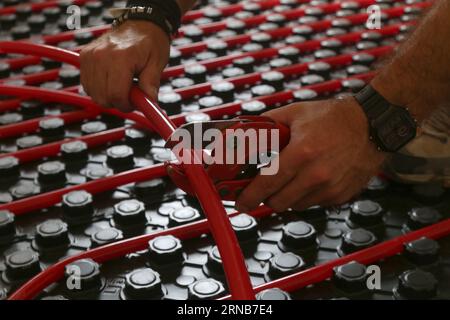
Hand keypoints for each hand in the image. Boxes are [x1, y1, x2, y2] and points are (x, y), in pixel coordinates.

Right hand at [80, 20, 169, 111]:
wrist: (140, 24)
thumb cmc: (151, 43)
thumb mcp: (157, 63)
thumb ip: (151, 84)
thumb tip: (149, 102)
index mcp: (121, 58)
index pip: (116, 94)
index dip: (126, 105)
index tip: (135, 103)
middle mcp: (101, 56)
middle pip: (102, 97)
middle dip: (117, 102)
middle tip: (130, 95)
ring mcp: (90, 55)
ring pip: (93, 93)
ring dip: (107, 96)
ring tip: (122, 86)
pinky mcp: (84, 56)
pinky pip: (86, 84)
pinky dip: (98, 88)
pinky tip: (111, 81)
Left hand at [235, 95, 386, 212]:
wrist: (372, 125)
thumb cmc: (336, 118)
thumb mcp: (296, 112)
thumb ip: (268, 124)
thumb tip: (246, 133)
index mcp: (302, 153)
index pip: (267, 184)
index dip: (250, 196)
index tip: (241, 201)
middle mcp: (316, 174)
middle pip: (278, 202)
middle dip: (267, 196)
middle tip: (265, 187)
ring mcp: (330, 188)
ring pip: (295, 206)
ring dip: (286, 196)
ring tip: (291, 177)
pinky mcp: (340, 196)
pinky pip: (313, 204)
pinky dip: (306, 196)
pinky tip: (310, 178)